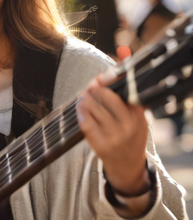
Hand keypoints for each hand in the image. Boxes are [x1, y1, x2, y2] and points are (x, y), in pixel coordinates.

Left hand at [76, 70, 150, 195]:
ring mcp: (113, 137)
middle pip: (109, 98)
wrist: (128, 166)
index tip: (104, 75)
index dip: (112, 80)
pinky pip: (86, 123)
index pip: (127, 92)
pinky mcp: (99, 145)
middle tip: (92, 84)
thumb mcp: (136, 116)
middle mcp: (128, 127)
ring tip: (85, 94)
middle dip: (97, 88)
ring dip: (86, 98)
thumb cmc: (131, 136)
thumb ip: (128, 92)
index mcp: (139, 117)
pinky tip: (80, 107)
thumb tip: (121, 53)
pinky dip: (81, 112)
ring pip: (94, 109)